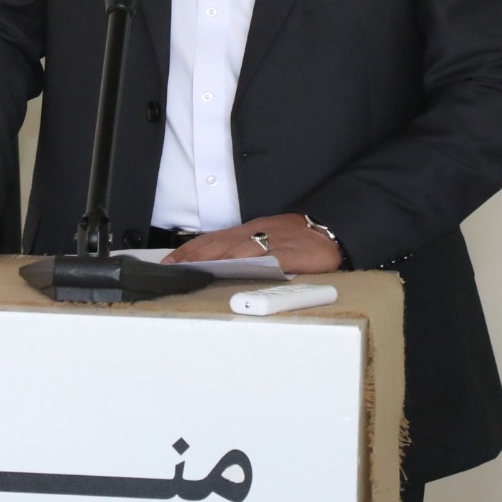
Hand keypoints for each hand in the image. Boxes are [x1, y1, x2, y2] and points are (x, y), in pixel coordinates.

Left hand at [165, 214, 342, 274]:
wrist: (330, 233)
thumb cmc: (298, 238)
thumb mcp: (267, 237)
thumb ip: (245, 248)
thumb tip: (219, 261)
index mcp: (249, 230)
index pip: (213, 239)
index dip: (189, 250)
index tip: (170, 261)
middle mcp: (257, 233)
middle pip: (219, 244)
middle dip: (193, 256)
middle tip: (172, 268)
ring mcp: (273, 242)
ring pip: (238, 250)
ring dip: (214, 260)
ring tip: (194, 270)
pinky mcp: (291, 254)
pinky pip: (269, 259)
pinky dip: (251, 264)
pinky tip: (236, 271)